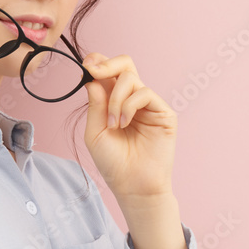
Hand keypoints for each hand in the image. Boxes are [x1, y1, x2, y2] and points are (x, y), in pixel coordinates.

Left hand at [81, 52, 176, 202]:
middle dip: (107, 64)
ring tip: (113, 124)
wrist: (132, 186)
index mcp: (115, 102)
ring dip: (116, 98)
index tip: (85, 66)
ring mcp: (149, 105)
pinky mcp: (163, 112)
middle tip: (93, 71)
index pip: (109, 72)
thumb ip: (95, 104)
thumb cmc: (113, 163)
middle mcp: (132, 99)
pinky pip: (145, 93)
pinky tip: (124, 124)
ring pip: (131, 78)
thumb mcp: (95, 132)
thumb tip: (92, 77)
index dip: (98, 62)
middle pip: (124, 64)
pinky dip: (129, 106)